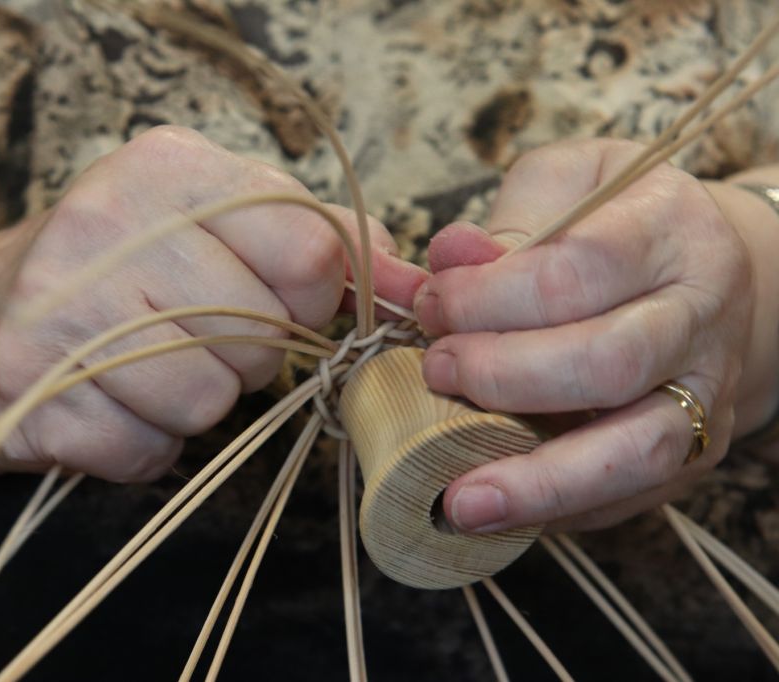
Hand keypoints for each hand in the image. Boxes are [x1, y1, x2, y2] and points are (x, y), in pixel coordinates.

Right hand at [0, 126, 425, 482]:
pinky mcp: (25, 381)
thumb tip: (418, 284)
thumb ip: (316, 245)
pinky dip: (141, 444)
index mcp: (169, 167)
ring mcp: (58, 302)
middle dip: (244, 357)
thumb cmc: (119, 275)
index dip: (307, 301)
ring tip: (145, 369)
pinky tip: (106, 403)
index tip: (273, 305)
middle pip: (261, 335)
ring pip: (206, 400)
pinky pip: (146, 449)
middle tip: (188, 335)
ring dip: (192, 404)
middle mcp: (108, 222)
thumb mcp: (213, 229)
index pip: (308, 253)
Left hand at [413, 138, 765, 531]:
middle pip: (608, 363)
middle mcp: (702, 314)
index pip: (576, 270)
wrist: (703, 272)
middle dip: (503, 376)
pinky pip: (634, 496)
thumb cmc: (613, 223)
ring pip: (637, 449)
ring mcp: (709, 391)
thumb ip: (510, 220)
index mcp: (668, 230)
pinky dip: (561, 509)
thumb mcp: (566, 186)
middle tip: (436, 371)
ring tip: (461, 502)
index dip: (487, 296)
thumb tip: (449, 254)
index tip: (430, 305)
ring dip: (540, 480)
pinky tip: (502, 513)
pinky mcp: (698, 449)